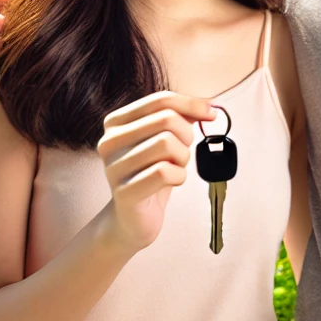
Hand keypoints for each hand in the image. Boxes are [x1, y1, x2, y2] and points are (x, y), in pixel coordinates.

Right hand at [97, 91, 215, 254]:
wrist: (132, 220)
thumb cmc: (150, 175)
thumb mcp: (165, 140)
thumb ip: (182, 118)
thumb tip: (209, 106)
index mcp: (116, 123)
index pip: (160, 100)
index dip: (191, 104)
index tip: (211, 113)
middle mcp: (109, 142)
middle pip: (166, 119)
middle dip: (186, 135)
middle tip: (183, 151)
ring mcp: (114, 167)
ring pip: (167, 143)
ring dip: (182, 157)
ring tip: (175, 167)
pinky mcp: (124, 192)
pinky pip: (165, 172)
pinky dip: (179, 176)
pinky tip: (171, 182)